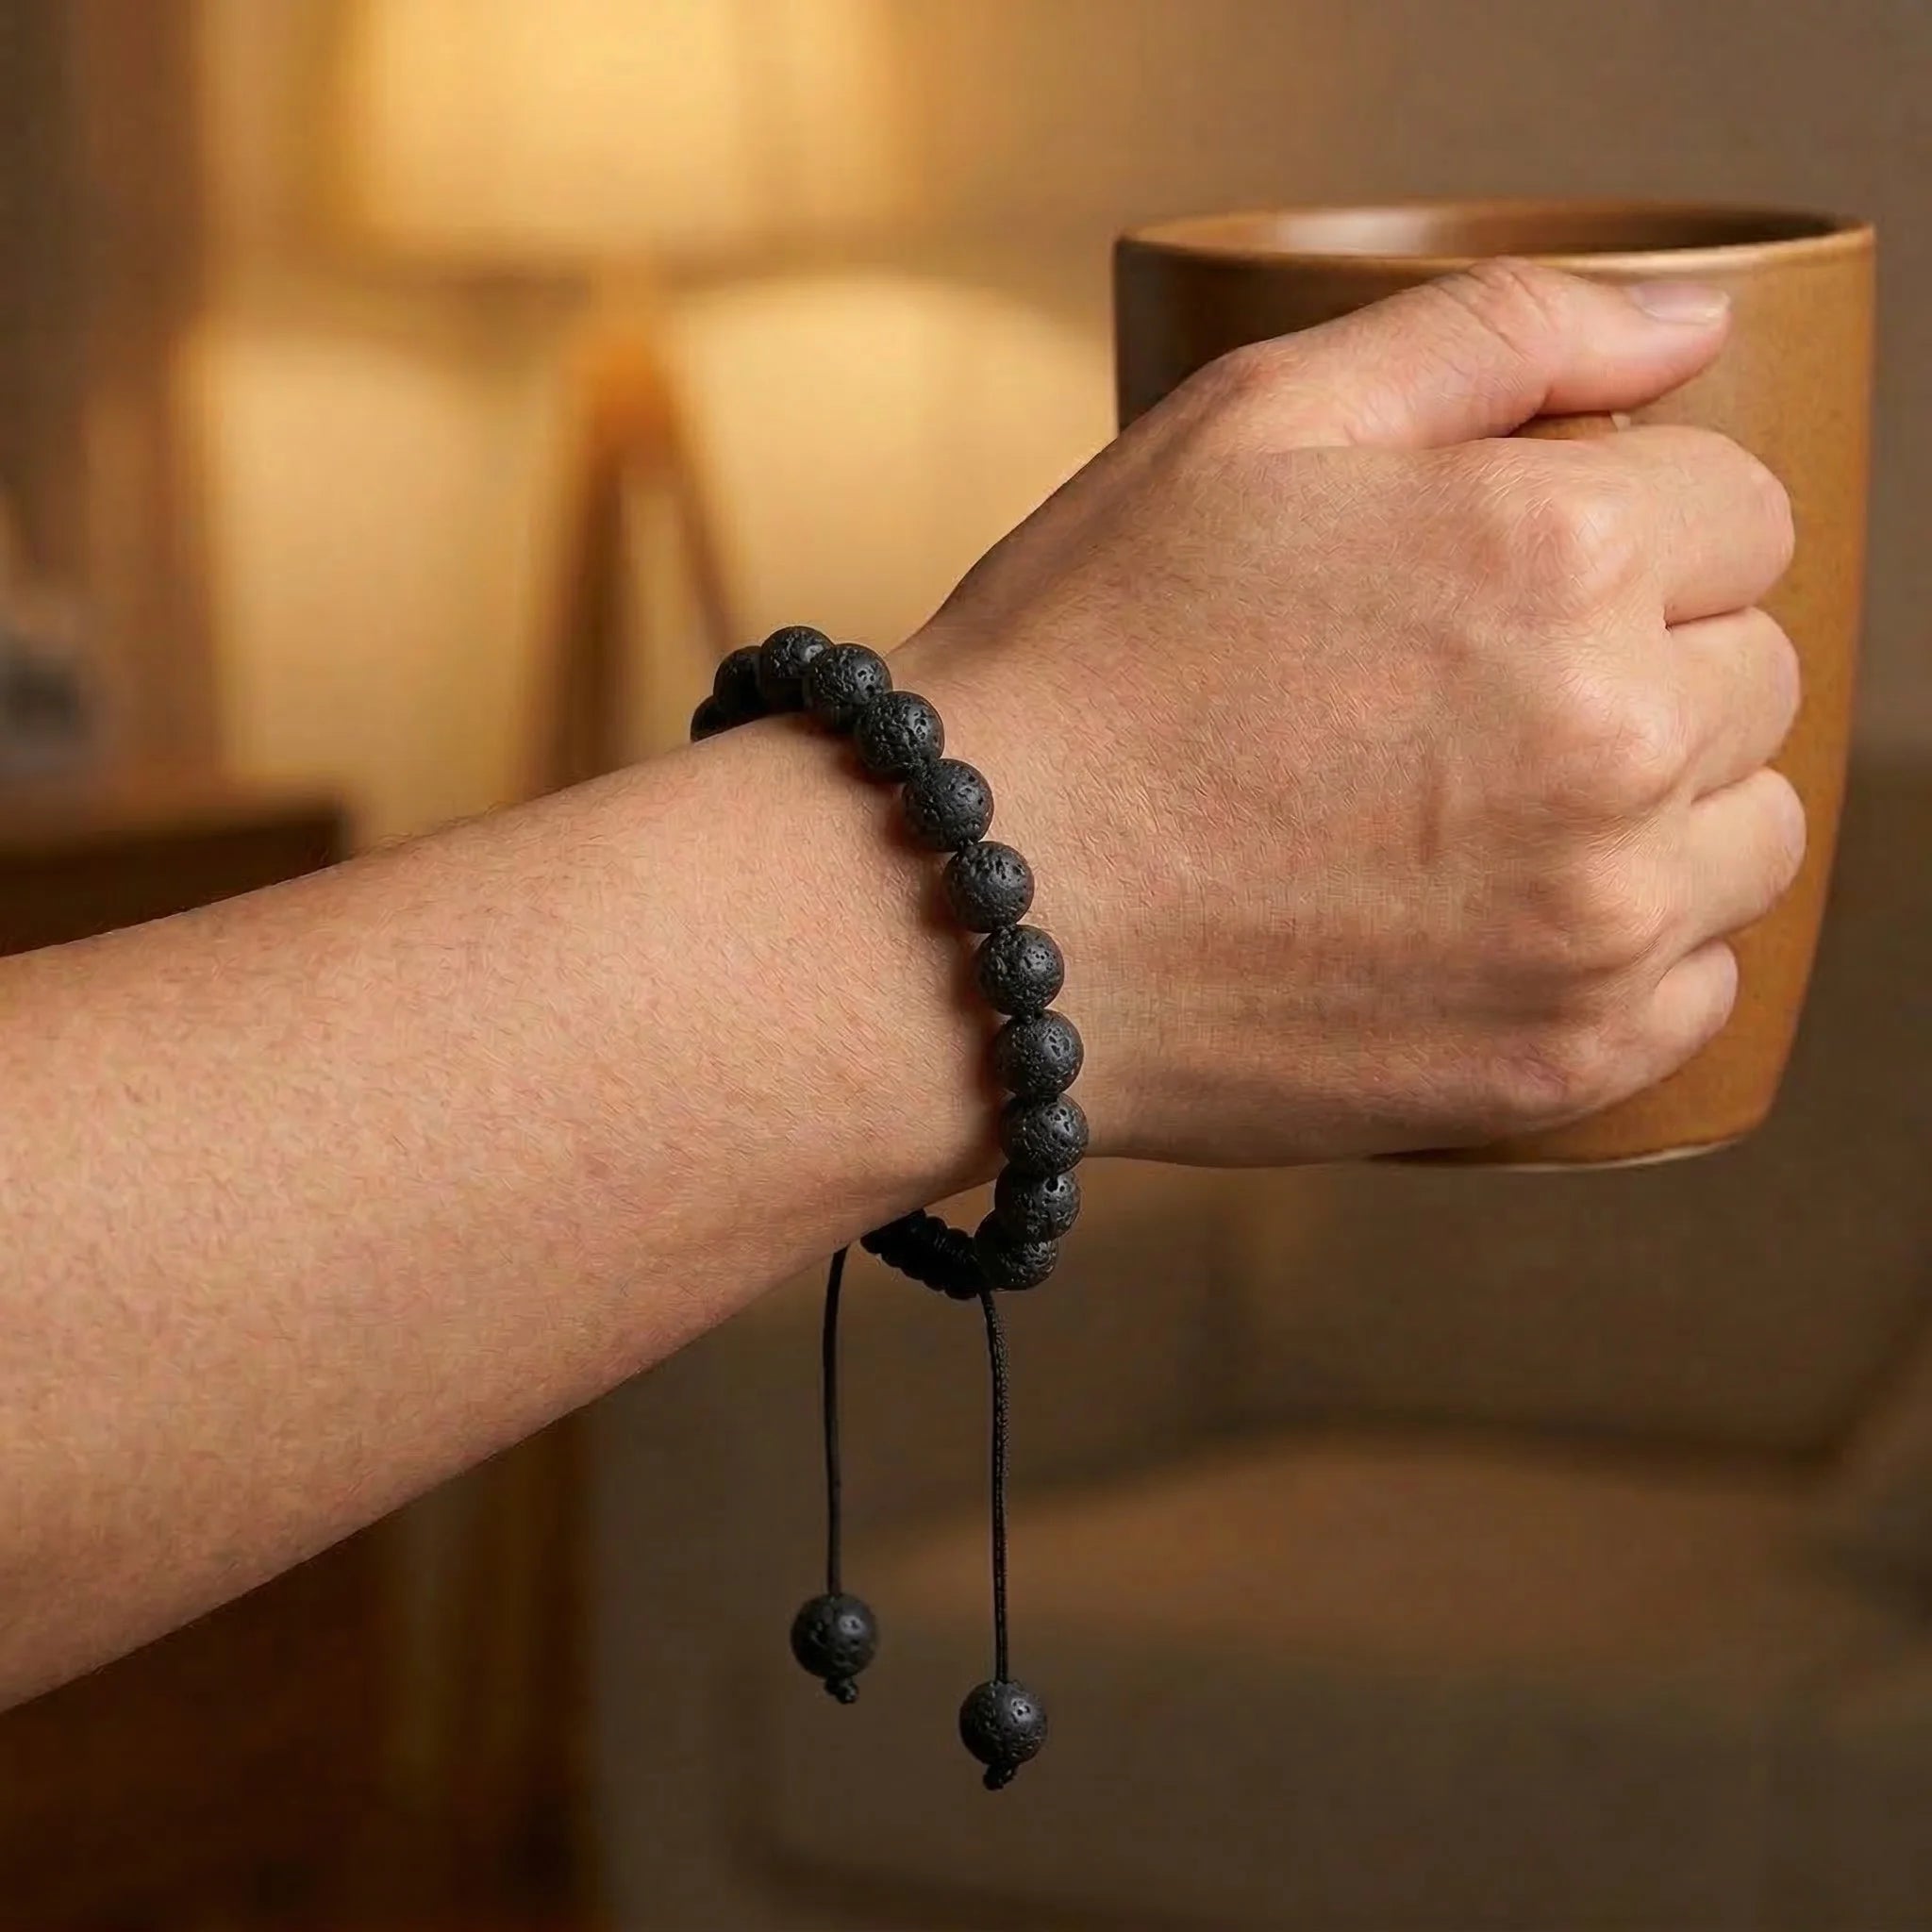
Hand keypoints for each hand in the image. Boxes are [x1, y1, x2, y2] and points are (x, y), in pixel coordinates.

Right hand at [896, 260, 1801, 1164]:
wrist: (965, 915)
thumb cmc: (1084, 660)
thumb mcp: (1251, 421)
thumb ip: (1499, 334)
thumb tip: (1696, 326)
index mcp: (1559, 552)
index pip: (1742, 514)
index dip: (1633, 527)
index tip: (1517, 577)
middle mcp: (1614, 740)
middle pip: (1757, 674)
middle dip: (1649, 658)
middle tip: (1469, 697)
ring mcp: (1599, 923)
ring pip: (1753, 834)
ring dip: (1663, 808)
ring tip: (1484, 813)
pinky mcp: (1560, 1061)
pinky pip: (1699, 986)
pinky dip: (1629, 949)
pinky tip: (1496, 923)